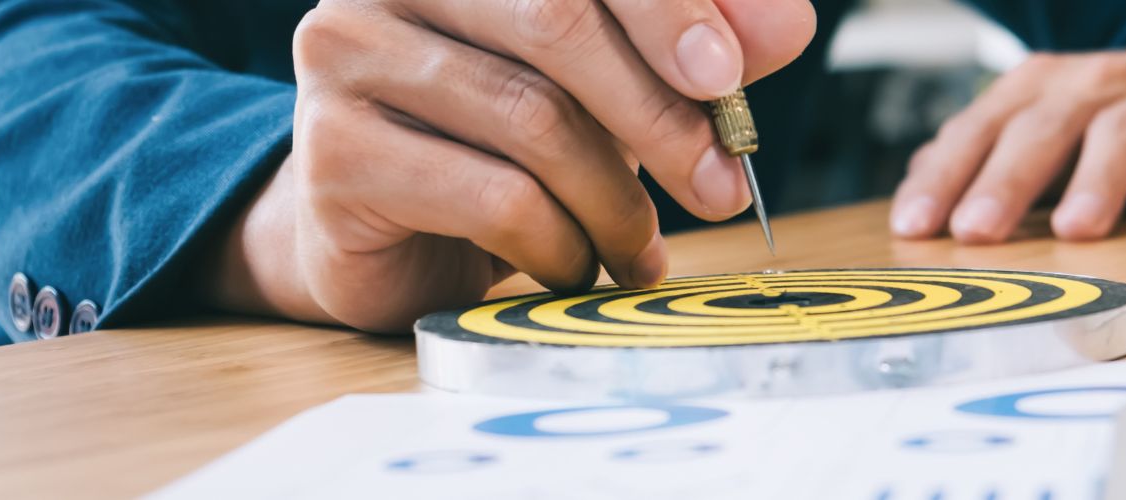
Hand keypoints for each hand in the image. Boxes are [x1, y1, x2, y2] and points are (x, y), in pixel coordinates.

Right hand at [203, 0, 815, 331]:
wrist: (379, 234)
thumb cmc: (499, 139)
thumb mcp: (611, 83)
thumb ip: (698, 45)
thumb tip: (788, 25)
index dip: (668, 7)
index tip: (729, 75)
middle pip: (558, 21)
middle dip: (659, 112)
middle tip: (720, 184)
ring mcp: (347, 59)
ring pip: (533, 119)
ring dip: (615, 201)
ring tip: (640, 248)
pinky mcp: (337, 156)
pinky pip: (493, 198)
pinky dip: (558, 244)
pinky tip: (571, 264)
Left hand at [890, 43, 1125, 243]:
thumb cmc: (1109, 110)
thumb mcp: (1040, 118)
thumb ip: (983, 152)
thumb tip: (916, 188)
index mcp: (1040, 87)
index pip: (981, 127)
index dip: (946, 175)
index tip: (915, 225)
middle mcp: (1094, 86)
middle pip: (1044, 128)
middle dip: (1007, 180)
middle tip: (976, 231)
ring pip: (1123, 133)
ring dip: (1097, 182)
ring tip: (1073, 230)